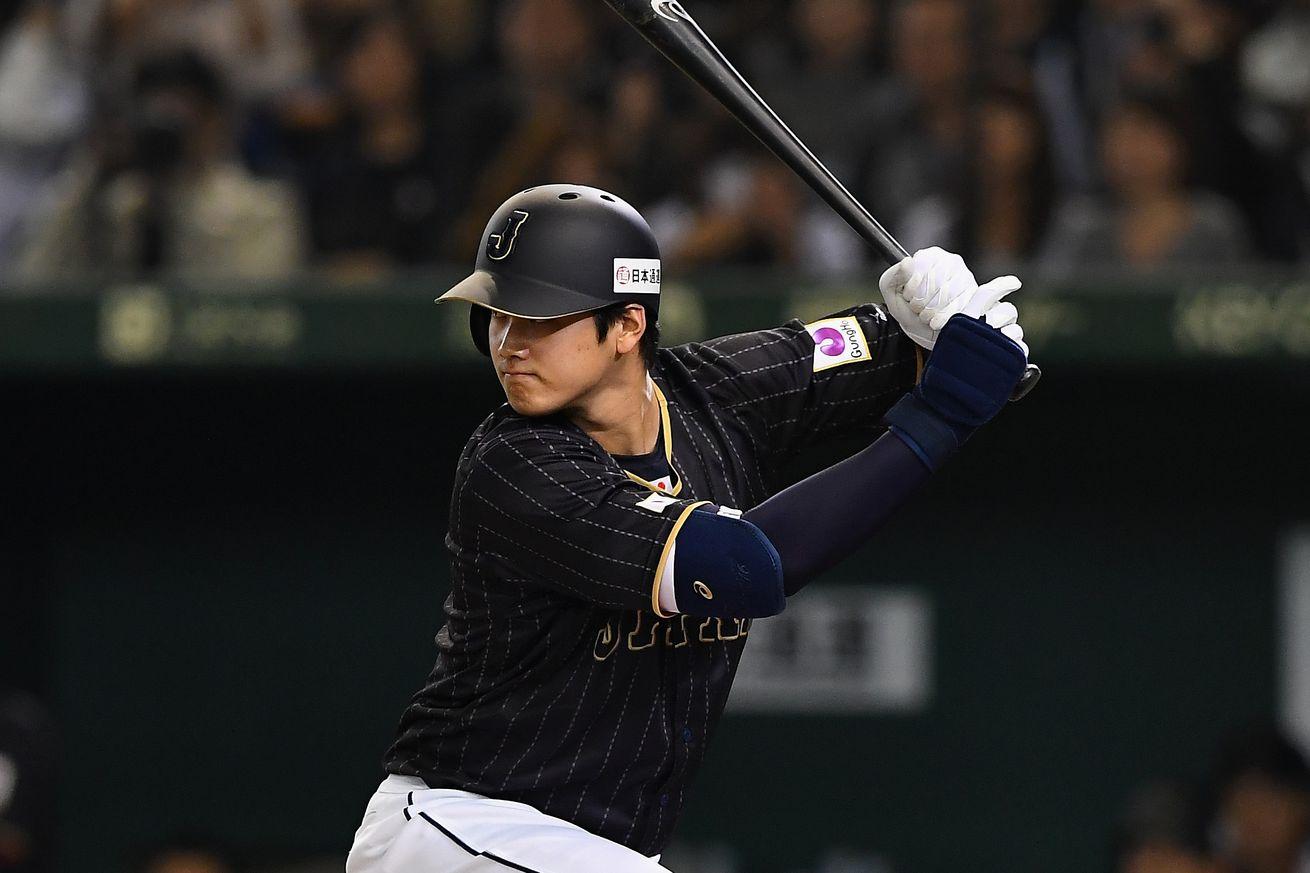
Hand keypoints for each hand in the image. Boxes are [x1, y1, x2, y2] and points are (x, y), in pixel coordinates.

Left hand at [879, 247, 1026, 356]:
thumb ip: (893, 277)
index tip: (911, 302)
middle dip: (929, 304)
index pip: (929, 267)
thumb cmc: (910, 314)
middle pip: (947, 283)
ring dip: (946, 314)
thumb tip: (908, 262)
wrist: (927, 338)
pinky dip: (975, 320)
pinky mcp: (990, 305)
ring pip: (965, 294)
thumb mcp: (893, 297)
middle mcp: (957, 267)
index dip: (917, 289)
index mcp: (935, 258)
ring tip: (935, 322)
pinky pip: (995, 308)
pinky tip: (961, 324)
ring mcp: (975, 284)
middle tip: (923, 315)